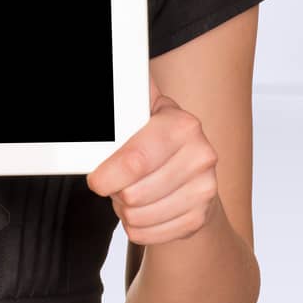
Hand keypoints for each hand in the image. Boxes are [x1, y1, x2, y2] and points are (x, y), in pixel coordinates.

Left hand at [86, 73, 220, 244]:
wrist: (193, 174)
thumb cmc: (158, 141)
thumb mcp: (142, 113)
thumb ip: (125, 100)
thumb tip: (110, 68)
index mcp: (183, 125)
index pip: (136, 160)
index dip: (108, 175)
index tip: (98, 178)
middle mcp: (201, 155)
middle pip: (134, 194)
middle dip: (118, 191)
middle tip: (121, 181)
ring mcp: (205, 189)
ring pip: (138, 217)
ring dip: (126, 209)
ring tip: (135, 192)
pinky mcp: (199, 218)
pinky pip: (147, 233)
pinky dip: (138, 227)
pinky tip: (147, 208)